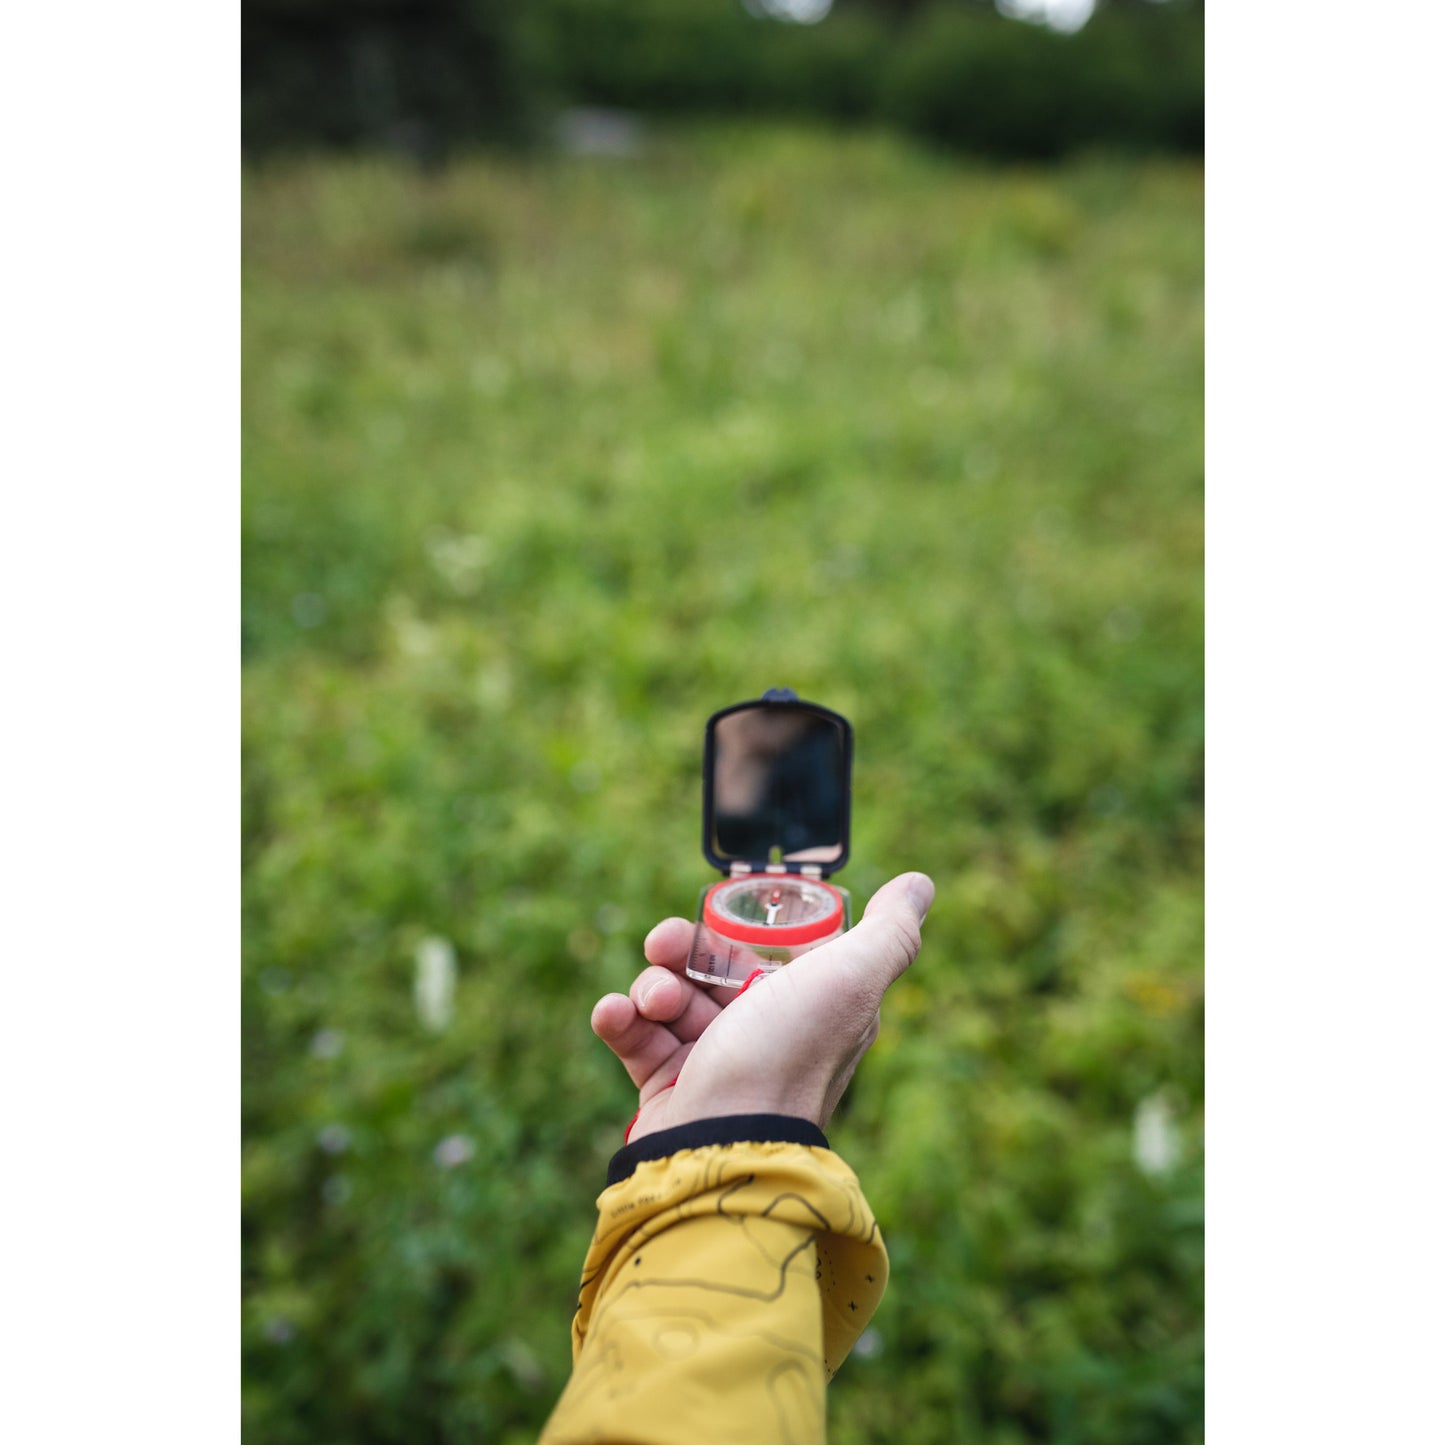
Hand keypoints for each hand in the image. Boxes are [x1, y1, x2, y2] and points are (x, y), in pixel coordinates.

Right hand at [591, 872, 934, 1143]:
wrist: (723, 1145)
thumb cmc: (787, 1055)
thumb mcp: (852, 978)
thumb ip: (890, 930)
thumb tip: (917, 883)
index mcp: (811, 1005)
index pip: (770, 948)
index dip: (739, 926)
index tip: (716, 912)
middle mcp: (767, 1034)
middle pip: (713, 969)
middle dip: (682, 950)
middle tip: (662, 946)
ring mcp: (716, 1062)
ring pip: (671, 997)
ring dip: (652, 986)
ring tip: (650, 1002)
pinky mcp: (670, 1088)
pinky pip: (637, 1037)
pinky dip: (620, 1019)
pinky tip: (615, 1014)